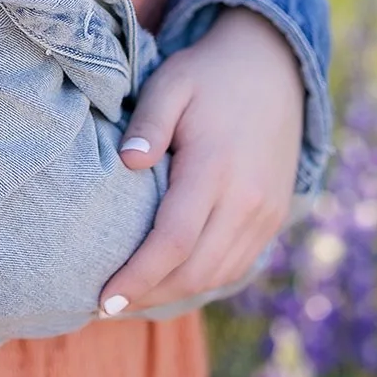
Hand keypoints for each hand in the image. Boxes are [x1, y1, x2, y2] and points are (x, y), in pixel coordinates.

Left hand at [96, 9, 302, 315]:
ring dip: (174, 294)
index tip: (102, 300)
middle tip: (105, 308)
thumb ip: (148, 122)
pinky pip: (237, 264)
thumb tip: (128, 163)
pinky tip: (170, 281)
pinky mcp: (273, 217)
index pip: (173, 241)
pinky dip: (202, 281)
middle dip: (148, 296)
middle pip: (195, 271)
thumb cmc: (208, 75)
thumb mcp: (171, 84)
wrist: (274, 68)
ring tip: (131, 299)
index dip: (137, 277)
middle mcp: (247, 198)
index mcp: (216, 167)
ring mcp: (266, 212)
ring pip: (218, 275)